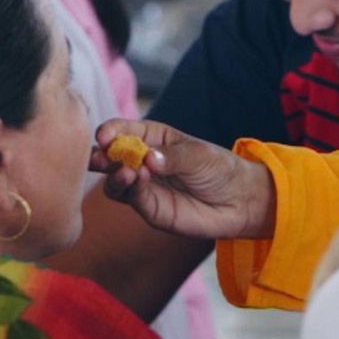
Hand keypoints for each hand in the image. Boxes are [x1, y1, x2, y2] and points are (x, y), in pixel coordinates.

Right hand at [90, 121, 275, 241]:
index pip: (123, 130)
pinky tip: (138, 181)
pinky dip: (130, 190)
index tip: (104, 136)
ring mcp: (143, 185)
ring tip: (126, 171)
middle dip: (101, 156)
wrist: (239, 200)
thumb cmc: (218, 168)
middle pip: (110, 157)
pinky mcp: (149, 208)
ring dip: (114, 175)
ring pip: (114, 180)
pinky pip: (131, 198)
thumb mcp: (198, 155)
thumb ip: (172, 157)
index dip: (110, 132)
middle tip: (98, 157)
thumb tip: (147, 159)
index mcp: (151, 137)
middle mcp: (141, 160)